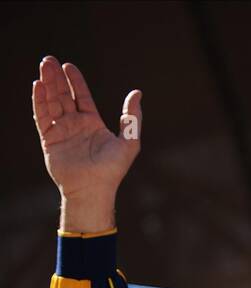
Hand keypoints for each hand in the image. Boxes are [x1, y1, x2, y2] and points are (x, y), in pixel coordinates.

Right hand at [32, 55, 141, 228]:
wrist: (93, 190)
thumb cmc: (112, 170)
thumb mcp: (129, 142)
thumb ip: (132, 118)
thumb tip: (137, 92)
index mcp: (92, 124)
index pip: (81, 96)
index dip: (75, 81)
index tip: (68, 66)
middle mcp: (75, 126)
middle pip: (63, 95)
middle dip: (56, 78)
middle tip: (49, 60)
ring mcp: (61, 132)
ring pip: (51, 103)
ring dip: (47, 85)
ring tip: (43, 67)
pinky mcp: (49, 141)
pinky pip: (42, 117)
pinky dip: (39, 101)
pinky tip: (38, 86)